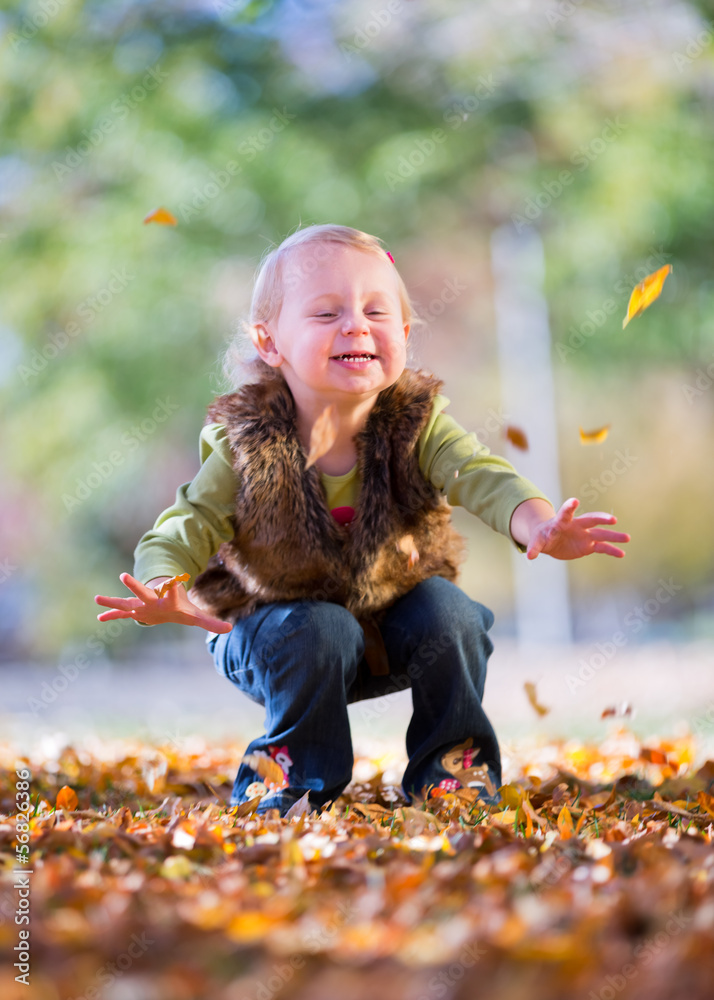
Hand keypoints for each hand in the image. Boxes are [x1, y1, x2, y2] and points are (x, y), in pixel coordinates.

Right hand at [94, 572, 232, 632]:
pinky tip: (99, 619)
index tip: (174, 578)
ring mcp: (141, 604)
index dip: (172, 585)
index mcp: (168, 599)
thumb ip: (211, 622)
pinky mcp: (135, 609)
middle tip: (123, 575)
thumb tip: (230, 629)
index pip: (171, 590)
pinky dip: (111, 615)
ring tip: (97, 598)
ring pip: (126, 601)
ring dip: (113, 600)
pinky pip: (121, 613)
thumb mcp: (196, 616)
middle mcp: (152, 599)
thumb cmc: (180, 607)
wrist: (166, 599)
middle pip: (143, 591)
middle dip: (134, 585)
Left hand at [526, 497, 630, 560]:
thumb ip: (534, 547)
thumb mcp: (537, 541)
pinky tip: (622, 553)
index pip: (566, 513)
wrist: (550, 540)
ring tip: (627, 538)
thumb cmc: (543, 537)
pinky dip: (611, 550)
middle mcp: (577, 526)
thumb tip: (529, 555)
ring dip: (613, 536)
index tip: (574, 501)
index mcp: (562, 522)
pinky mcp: (589, 545)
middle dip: (601, 519)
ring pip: (601, 534)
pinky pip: (602, 547)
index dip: (569, 507)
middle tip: (612, 519)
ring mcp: (585, 535)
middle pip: (591, 520)